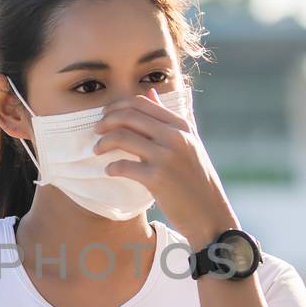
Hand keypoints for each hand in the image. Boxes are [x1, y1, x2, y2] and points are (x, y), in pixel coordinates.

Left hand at [91, 91, 238, 248]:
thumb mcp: (190, 142)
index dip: (118, 106)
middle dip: (106, 121)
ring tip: (97, 150)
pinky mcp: (157, 179)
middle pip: (129, 116)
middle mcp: (175, 137)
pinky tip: (110, 171)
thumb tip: (151, 92)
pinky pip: (123, 165)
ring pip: (122, 137)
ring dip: (103, 143)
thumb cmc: (196, 179)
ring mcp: (166, 157)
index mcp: (182, 125)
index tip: (106, 116)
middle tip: (96, 131)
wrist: (209, 214)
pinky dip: (112, 167)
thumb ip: (170, 117)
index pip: (142, 103)